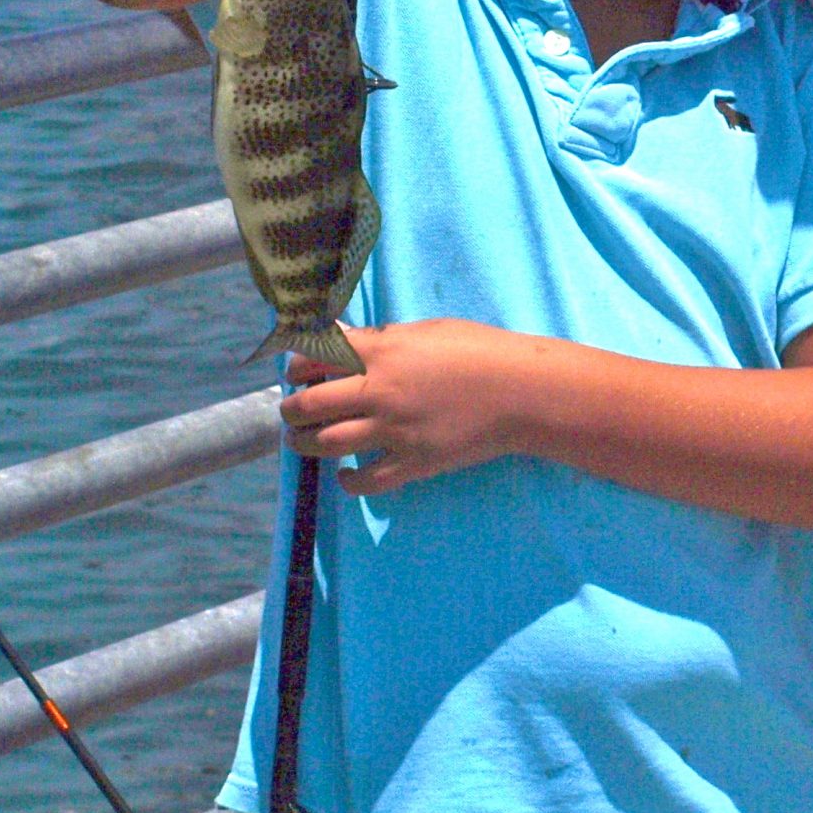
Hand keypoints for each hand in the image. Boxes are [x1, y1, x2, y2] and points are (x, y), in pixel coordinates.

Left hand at [280, 320, 539, 492]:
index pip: (315, 356)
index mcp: (381, 352)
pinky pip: (366, 481)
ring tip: (302, 441)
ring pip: (326, 443)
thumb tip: (348, 343)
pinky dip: (347, 481)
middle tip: (291, 410)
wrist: (521, 392)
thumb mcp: (426, 331)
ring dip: (305, 444)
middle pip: (308, 405)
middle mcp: (378, 391)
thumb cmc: (480, 350)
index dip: (296, 364)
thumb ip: (382, 340)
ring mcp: (393, 431)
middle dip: (291, 409)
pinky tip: (345, 475)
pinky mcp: (412, 462)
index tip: (295, 370)